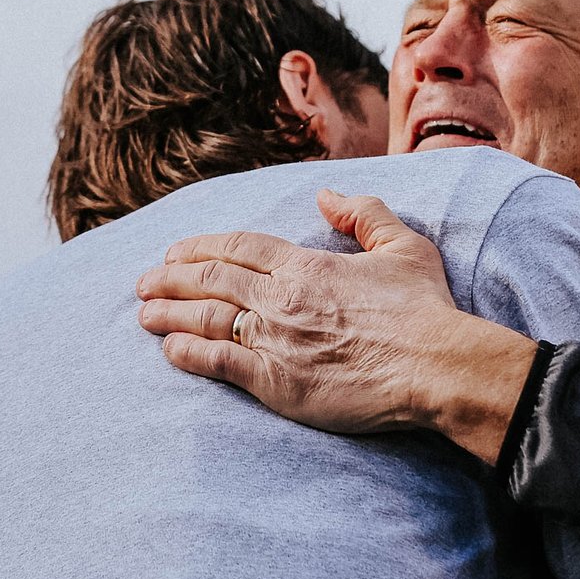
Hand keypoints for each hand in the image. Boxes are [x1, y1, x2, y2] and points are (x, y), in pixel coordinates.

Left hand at [137, 190, 534, 460]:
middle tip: (145, 281)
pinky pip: (219, 363)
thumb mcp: (403, 245)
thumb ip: (363, 212)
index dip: (202, 246)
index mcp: (307, 264)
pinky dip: (189, 353)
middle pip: (211, 279)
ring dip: (169, 313)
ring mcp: (275, 341)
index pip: (240, 247)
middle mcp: (282, 298)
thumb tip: (325, 194)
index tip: (177, 251)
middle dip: (171, 277)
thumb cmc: (424, 309)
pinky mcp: (277, 383)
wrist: (435, 366)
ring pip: (206, 319)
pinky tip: (170, 350)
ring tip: (144, 314)